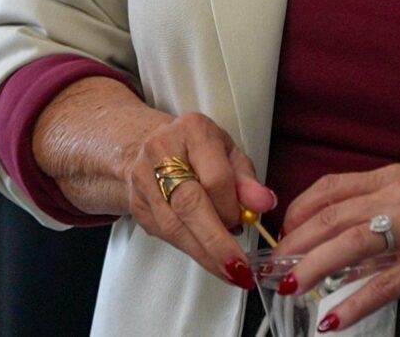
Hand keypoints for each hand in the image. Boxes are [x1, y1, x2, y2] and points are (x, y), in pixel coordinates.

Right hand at [110, 109, 277, 292]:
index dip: (231, 208)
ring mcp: (143, 178)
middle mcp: (161, 151)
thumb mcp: (230, 155)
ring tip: (227, 269)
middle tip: (237, 268)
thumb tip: (263, 203)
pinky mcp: (136, 203)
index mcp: (193, 131)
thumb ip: (248, 180)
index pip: (215, 178)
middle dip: (216, 242)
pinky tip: (206, 256)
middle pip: (189, 204)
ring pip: (173, 225)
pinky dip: (189, 249)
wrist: (149, 145)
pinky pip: (164, 233)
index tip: (244, 222)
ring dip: (203, 253)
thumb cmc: (197, 151)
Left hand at [272, 165, 399, 329]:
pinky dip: (353, 302)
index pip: (329, 188)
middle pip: (331, 217)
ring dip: (313, 267)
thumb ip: (378, 224)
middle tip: (277, 266)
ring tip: (291, 286)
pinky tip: (335, 318)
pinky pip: (382, 283)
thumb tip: (339, 253)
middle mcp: (399, 196)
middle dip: (296, 243)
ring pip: (348, 245)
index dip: (299, 212)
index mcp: (391, 179)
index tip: (284, 233)